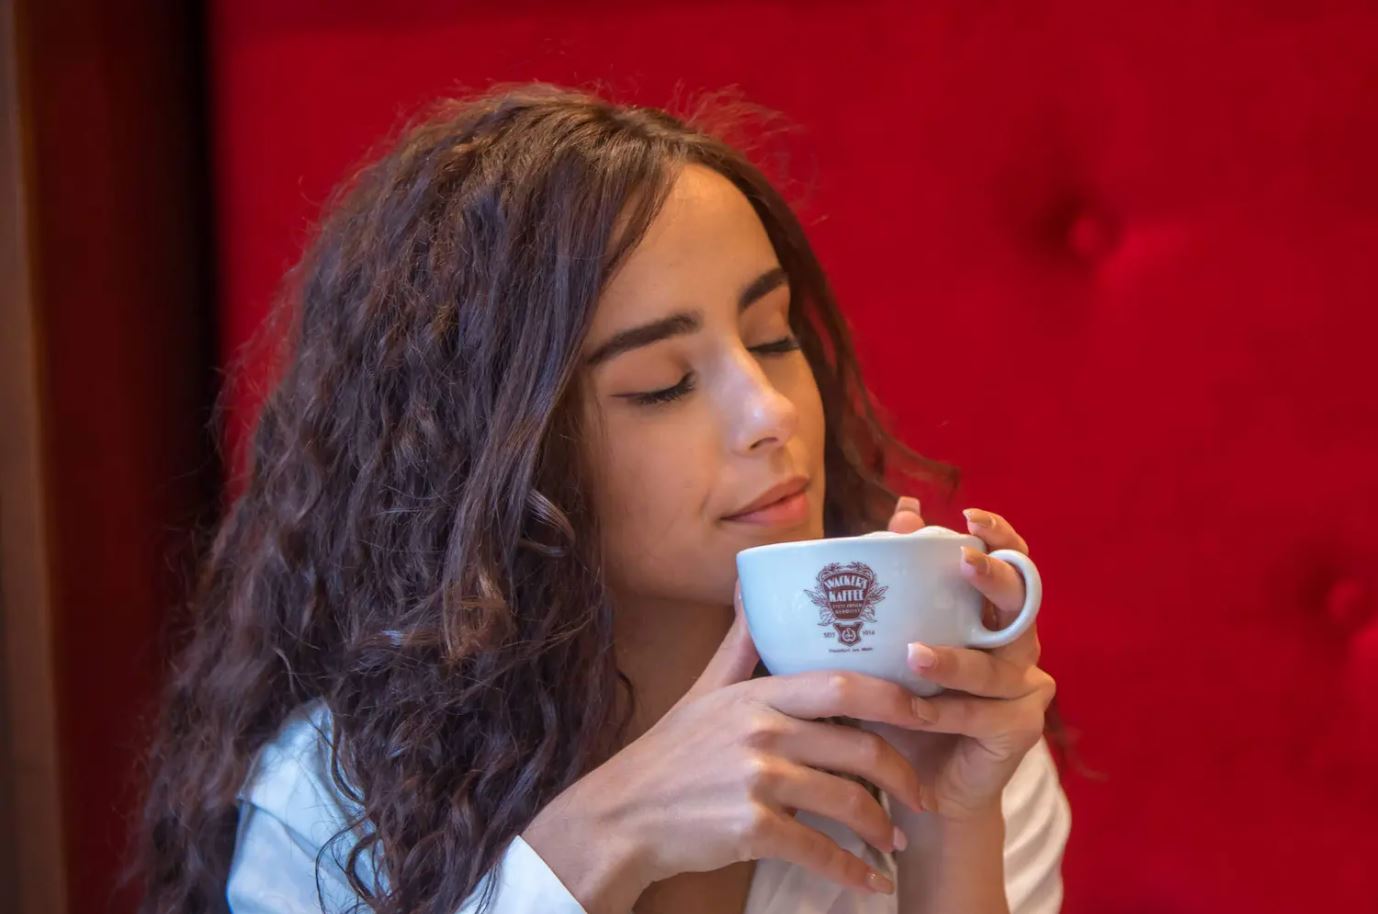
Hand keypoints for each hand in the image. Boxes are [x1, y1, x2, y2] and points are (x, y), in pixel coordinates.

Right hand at [528, 583, 941, 904]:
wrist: (621, 816)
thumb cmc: (670, 753)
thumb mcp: (704, 690)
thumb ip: (740, 644)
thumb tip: (750, 581)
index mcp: (758, 694)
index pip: (843, 684)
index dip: (896, 697)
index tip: (931, 710)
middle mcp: (761, 731)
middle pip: (859, 745)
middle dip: (903, 773)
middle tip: (924, 794)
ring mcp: (756, 781)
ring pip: (847, 801)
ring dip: (883, 828)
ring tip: (898, 839)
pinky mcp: (750, 829)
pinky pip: (819, 850)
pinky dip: (853, 870)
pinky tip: (872, 881)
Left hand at [860, 496, 1055, 822]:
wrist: (916, 783)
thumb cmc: (901, 702)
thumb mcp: (893, 640)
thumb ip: (901, 583)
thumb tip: (903, 513)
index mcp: (992, 616)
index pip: (1011, 563)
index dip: (1001, 536)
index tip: (970, 516)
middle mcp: (1018, 646)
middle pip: (1021, 602)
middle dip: (994, 577)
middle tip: (962, 561)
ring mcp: (1026, 687)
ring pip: (994, 666)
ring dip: (954, 660)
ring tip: (913, 653)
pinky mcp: (1021, 728)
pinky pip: (980, 714)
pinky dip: (943, 712)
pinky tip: (912, 709)